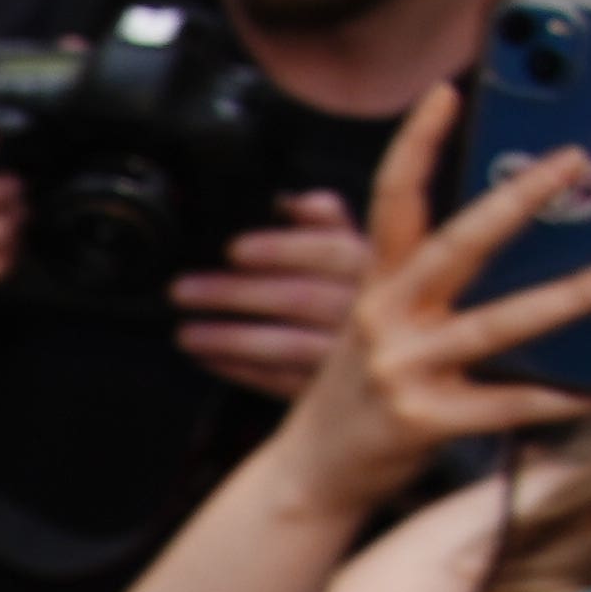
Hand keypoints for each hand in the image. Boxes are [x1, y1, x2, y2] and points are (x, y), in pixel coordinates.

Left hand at [175, 188, 370, 399]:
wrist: (408, 359)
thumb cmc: (371, 294)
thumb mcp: (360, 252)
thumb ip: (328, 222)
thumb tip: (288, 200)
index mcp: (376, 267)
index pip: (331, 252)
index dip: (282, 249)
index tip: (233, 249)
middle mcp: (369, 311)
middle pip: (299, 299)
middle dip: (235, 294)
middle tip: (182, 289)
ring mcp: (353, 359)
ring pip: (286, 345)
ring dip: (228, 338)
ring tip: (184, 332)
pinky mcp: (333, 391)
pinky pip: (280, 382)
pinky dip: (238, 370)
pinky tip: (205, 358)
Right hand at [251, 83, 590, 509]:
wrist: (310, 473)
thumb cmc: (354, 391)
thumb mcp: (358, 321)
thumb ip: (387, 267)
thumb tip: (352, 212)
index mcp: (375, 286)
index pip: (390, 200)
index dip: (415, 144)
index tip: (445, 92)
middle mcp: (386, 319)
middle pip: (455, 246)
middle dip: (516, 200)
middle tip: (571, 161)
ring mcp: (404, 369)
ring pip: (498, 323)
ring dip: (571, 297)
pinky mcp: (426, 420)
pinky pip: (509, 404)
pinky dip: (563, 397)